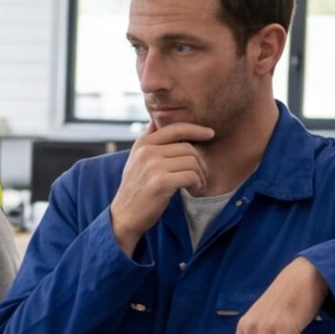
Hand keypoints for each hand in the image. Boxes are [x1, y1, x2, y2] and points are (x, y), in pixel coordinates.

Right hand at [107, 122, 214, 253]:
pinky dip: (197, 185)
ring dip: (200, 176)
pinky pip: (191, 176)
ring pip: (192, 162)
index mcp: (142, 143)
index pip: (175, 128)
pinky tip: (193, 192)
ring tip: (196, 186)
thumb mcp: (137, 160)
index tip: (210, 133)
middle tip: (200, 177)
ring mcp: (152, 166)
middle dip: (200, 163)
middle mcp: (146, 151)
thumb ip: (149, 140)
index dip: (196, 129)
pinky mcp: (160, 182)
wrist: (124, 215)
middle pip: (188, 148)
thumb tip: (156, 117)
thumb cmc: (137, 188)